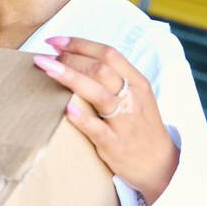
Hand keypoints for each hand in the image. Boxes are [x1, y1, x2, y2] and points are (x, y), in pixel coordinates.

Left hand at [34, 37, 179, 204]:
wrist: (160, 164)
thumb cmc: (141, 127)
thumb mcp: (137, 97)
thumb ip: (114, 79)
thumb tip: (78, 60)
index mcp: (138, 83)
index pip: (109, 54)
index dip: (80, 44)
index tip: (55, 41)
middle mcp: (133, 98)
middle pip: (101, 69)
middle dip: (70, 58)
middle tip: (45, 56)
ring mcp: (124, 122)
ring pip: (98, 94)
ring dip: (69, 77)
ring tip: (46, 68)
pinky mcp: (115, 144)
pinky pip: (97, 129)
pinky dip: (81, 118)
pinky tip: (65, 108)